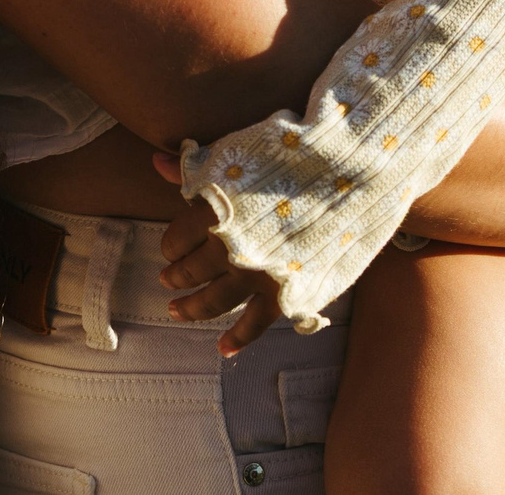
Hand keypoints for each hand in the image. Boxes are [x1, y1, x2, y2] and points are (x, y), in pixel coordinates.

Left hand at [151, 152, 286, 353]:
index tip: (171, 250)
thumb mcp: (237, 155)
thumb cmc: (289, 159)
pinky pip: (255, 323)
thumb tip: (156, 160)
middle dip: (176, 278)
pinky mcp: (283, 293)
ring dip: (192, 309)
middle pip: (191, 272)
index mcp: (216, 213)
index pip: (177, 240)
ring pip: (214, 301)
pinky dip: (237, 338)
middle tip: (168, 281)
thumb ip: (193, 167)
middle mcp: (231, 249)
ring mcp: (257, 275)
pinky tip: (222, 349)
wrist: (348, 179)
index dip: (170, 247)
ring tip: (176, 311)